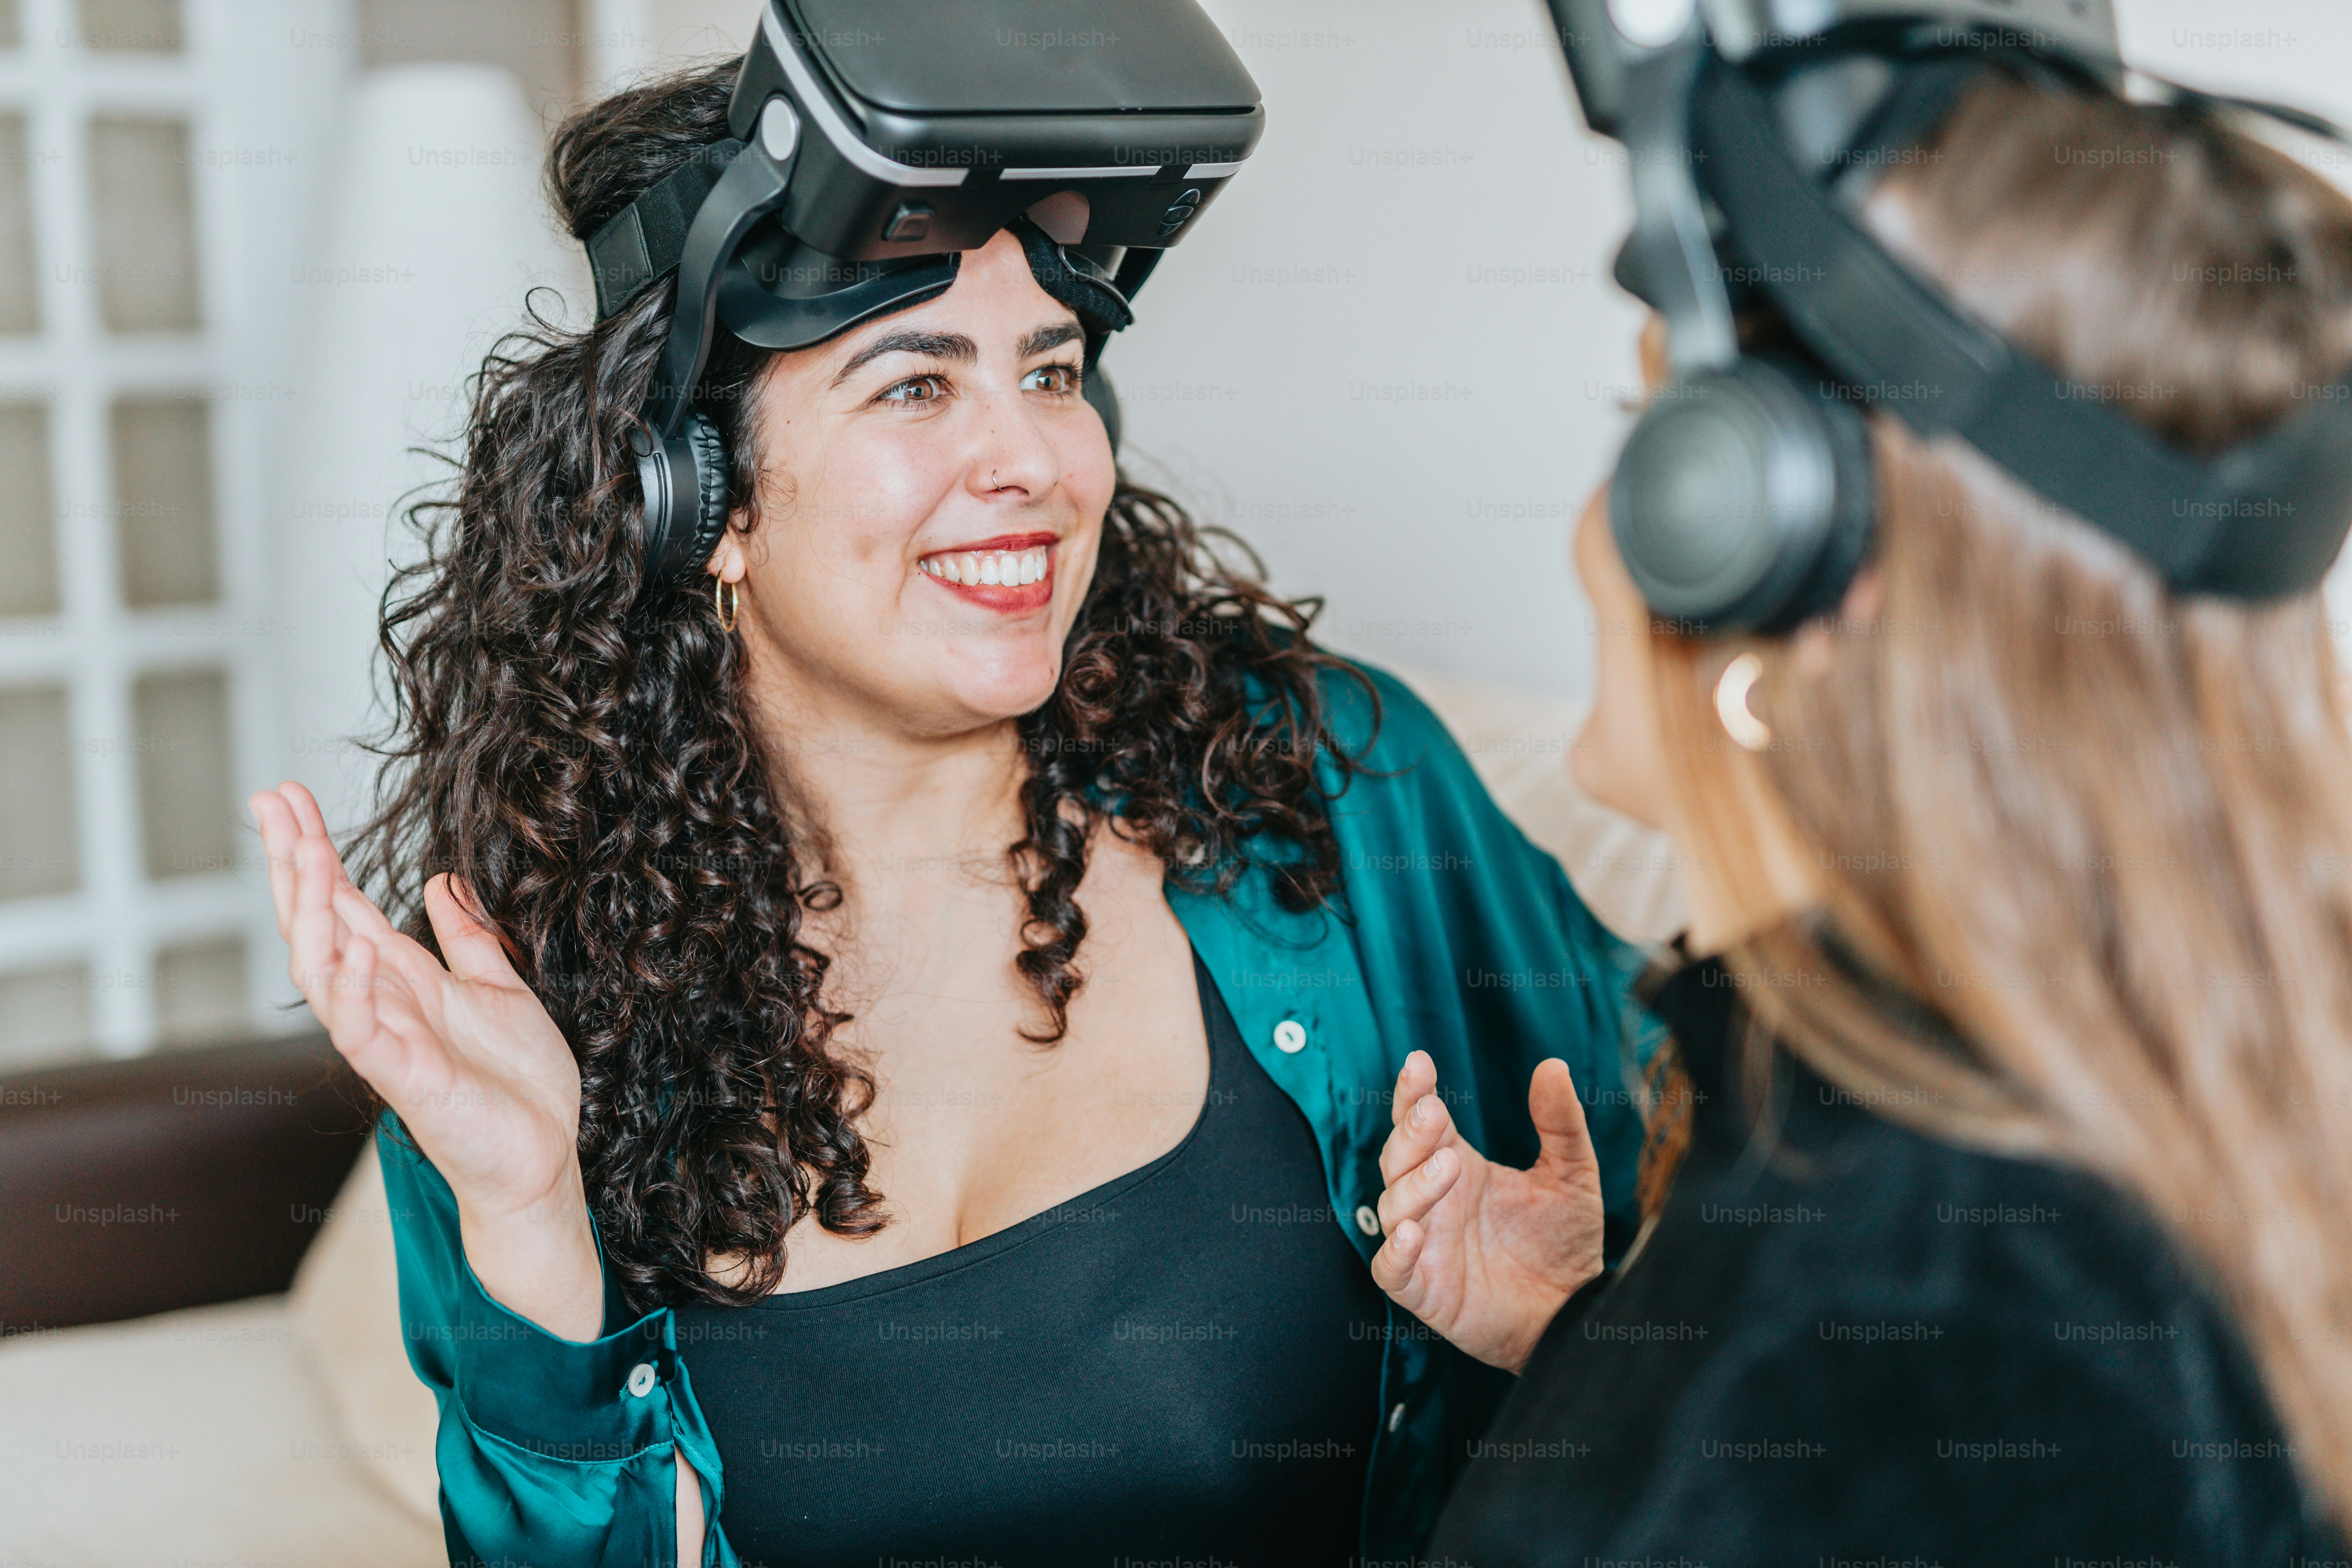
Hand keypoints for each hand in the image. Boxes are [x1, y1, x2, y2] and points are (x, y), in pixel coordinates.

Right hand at [252, 782, 599, 1337]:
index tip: (287, 797)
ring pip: (323, 972)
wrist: (543, 1156)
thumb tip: (440, 881)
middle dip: (292, 865)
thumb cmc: (518, 1084)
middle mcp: (383, 1004)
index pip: (343, 903)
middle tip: (272, 803)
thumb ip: (468, 938)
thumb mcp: (500, 988)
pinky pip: (362, 1033)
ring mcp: (387, 1042)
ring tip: (303, 853)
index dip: (314, 851)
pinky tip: (356, 949)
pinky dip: (356, 991)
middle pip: (317, 924)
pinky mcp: (405, 1080)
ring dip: (311, 913)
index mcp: (402, 979)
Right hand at [1369, 1051, 1606, 1373]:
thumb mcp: (1572, 1175)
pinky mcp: (1423, 1289)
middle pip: (1397, 1157)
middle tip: (1432, 1114)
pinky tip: (1413, 1233)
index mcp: (1458, 1166)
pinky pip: (1389, 1267)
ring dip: (1413, 1184)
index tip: (1420, 1064)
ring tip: (1447, 1165)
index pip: (1421, 1121)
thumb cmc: (1564, 1244)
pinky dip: (1394, 1250)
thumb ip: (1561, 1123)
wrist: (1571, 1314)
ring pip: (1392, 1205)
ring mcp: (1424, 1245)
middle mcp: (1434, 1201)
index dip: (1413, 1093)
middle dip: (1408, 1132)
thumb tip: (1554, 1065)